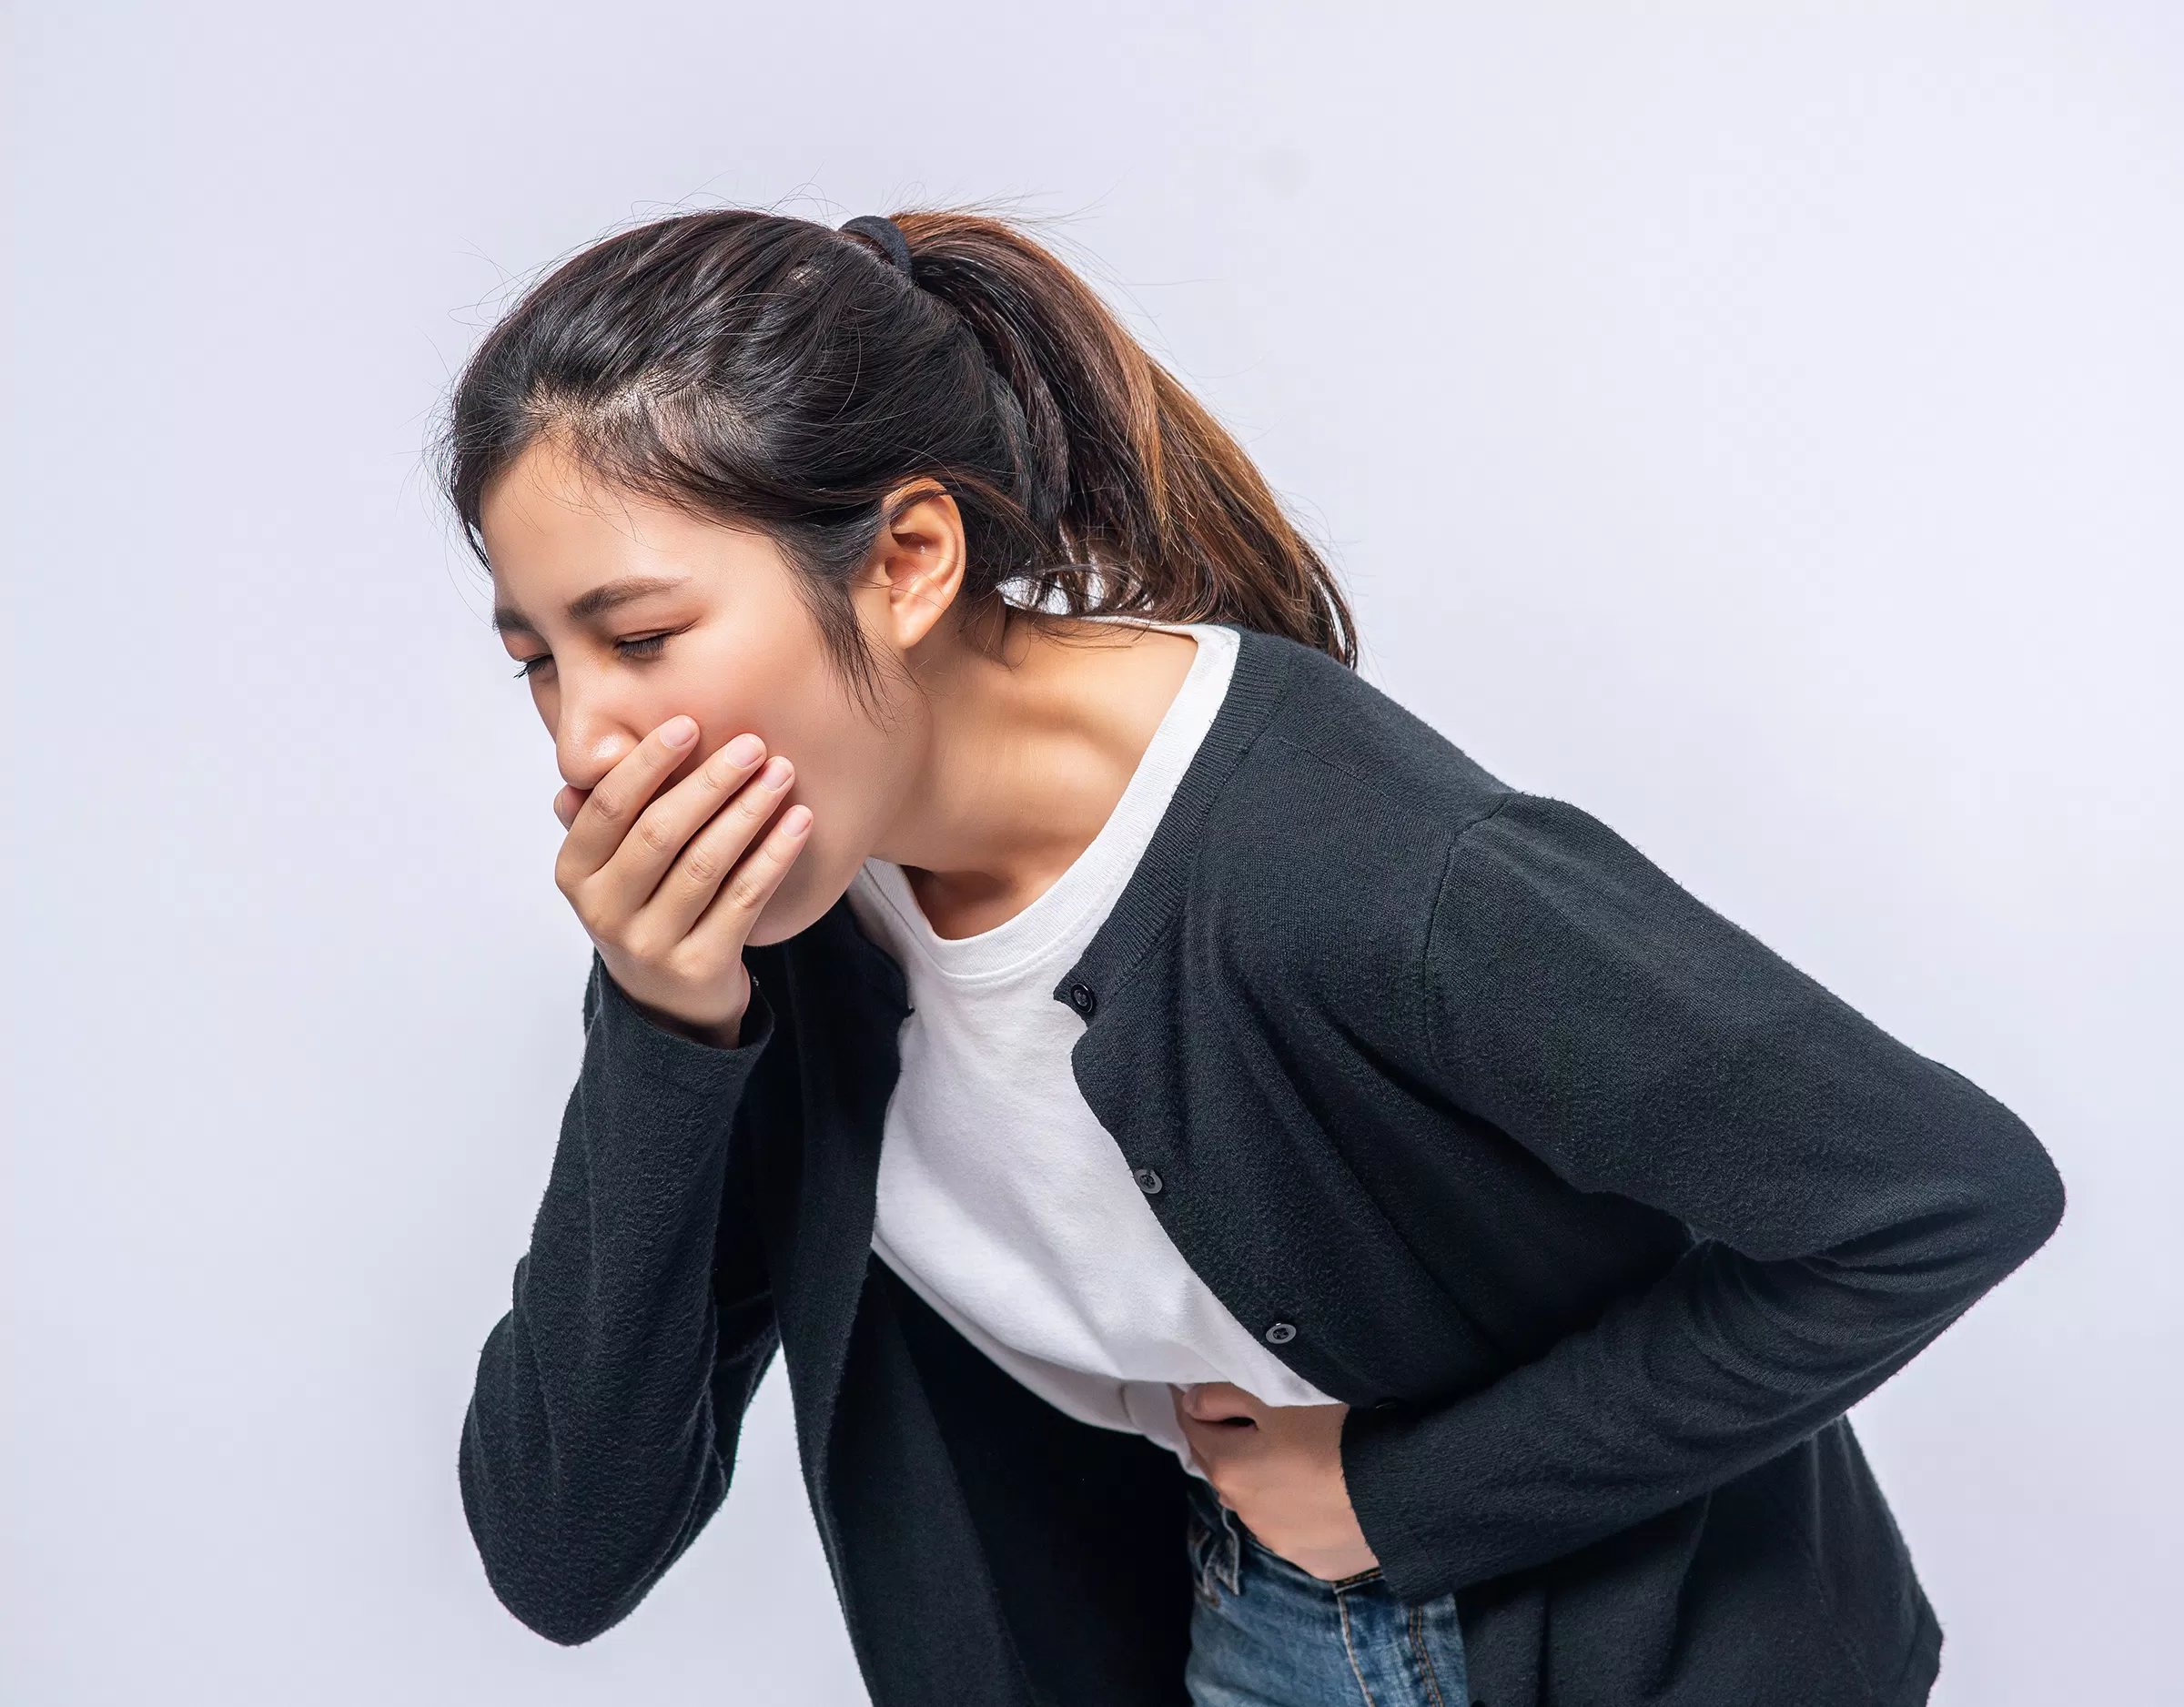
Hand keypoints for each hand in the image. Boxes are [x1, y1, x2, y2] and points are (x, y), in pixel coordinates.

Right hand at [552, 715, 810, 1046]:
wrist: (667, 1006)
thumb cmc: (643, 910)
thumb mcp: (609, 869)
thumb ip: (603, 816)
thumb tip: (593, 756)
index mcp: (575, 874)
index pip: (610, 808)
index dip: (648, 763)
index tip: (690, 723)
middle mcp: (604, 911)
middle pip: (661, 832)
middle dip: (710, 782)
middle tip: (753, 744)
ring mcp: (651, 943)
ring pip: (706, 863)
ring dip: (749, 811)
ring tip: (782, 773)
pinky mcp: (700, 966)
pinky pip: (745, 898)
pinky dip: (775, 855)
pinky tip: (799, 822)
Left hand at [1173, 1383, 1377, 1579]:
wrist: (1406, 1486)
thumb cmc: (1337, 1429)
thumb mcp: (1275, 1396)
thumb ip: (1223, 1395)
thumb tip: (1190, 1403)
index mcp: (1229, 1470)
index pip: (1193, 1427)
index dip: (1192, 1403)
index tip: (1191, 1388)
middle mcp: (1247, 1514)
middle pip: (1223, 1468)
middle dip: (1223, 1441)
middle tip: (1238, 1415)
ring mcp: (1283, 1543)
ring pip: (1257, 1502)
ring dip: (1261, 1479)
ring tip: (1289, 1454)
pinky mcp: (1317, 1561)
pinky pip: (1295, 1528)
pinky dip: (1296, 1508)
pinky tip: (1322, 1491)